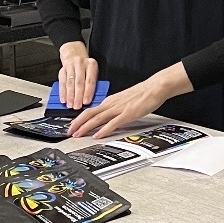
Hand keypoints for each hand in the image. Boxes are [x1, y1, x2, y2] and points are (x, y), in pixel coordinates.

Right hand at [58, 41, 98, 109]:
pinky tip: (63, 99)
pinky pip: (62, 82)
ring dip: (70, 96)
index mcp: (91, 64)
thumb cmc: (86, 67)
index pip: (90, 80)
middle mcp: (80, 64)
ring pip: (70, 83)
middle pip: (79, 82)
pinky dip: (62, 92)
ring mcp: (70, 66)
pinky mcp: (62, 69)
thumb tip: (91, 99)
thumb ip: (93, 83)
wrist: (74, 54)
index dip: (88, 92)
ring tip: (70, 105)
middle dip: (78, 96)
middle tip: (77, 106)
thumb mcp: (93, 72)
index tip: (86, 102)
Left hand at [69, 63, 193, 138]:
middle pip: (89, 114)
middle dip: (77, 124)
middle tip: (69, 132)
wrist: (154, 87)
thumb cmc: (142, 94)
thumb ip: (115, 108)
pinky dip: (104, 130)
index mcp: (110, 101)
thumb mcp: (124, 101)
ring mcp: (118, 109)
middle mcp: (111, 104)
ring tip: (78, 134)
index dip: (79, 119)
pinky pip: (113, 123)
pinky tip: (98, 135)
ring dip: (86, 127)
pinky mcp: (127, 114)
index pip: (90, 110)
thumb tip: (108, 117)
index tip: (73, 125)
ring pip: (97, 118)